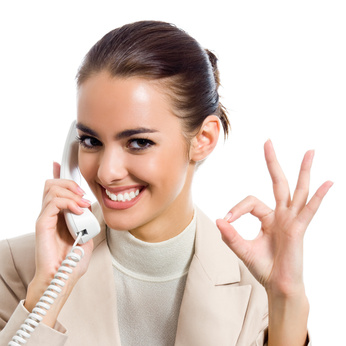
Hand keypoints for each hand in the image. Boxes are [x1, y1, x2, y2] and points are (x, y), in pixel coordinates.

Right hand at [25, 162, 93, 323]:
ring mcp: (46, 218)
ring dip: (71, 192)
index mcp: (60, 214)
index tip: (63, 163)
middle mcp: (50, 213)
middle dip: (70, 183)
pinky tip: (79, 211)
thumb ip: (88, 220)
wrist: (63, 278)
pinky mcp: (43, 224)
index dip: (59, 174)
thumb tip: (93, 208)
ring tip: (83, 204)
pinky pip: (52, 203)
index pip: (56, 188)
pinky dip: (67, 202)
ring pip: (51, 189)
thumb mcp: (87, 235)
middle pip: (53, 183)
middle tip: (84, 195)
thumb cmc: (73, 260)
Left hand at [216, 140, 332, 295]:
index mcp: (267, 218)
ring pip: (297, 190)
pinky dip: (319, 196)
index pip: (251, 201)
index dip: (236, 208)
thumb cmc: (264, 267)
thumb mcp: (242, 249)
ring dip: (303, 170)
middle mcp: (281, 215)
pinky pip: (309, 210)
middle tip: (267, 142)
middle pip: (278, 183)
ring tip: (310, 152)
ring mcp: (291, 220)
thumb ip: (230, 235)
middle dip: (273, 162)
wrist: (278, 286)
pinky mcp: (299, 229)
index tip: (226, 221)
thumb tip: (218, 219)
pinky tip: (329, 182)